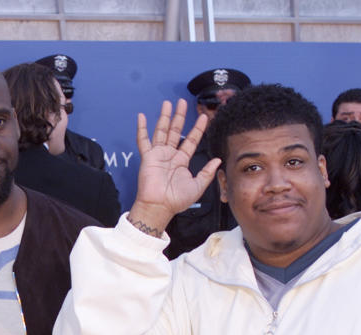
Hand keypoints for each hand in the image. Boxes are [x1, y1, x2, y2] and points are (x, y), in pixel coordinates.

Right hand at [128, 99, 221, 233]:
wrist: (160, 206)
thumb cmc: (176, 200)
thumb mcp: (197, 186)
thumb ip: (207, 172)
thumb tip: (217, 160)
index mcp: (181, 161)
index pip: (191, 141)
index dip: (198, 129)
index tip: (203, 117)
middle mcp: (170, 156)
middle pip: (176, 131)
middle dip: (179, 116)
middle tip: (182, 102)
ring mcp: (158, 155)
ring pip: (162, 131)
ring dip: (164, 117)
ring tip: (168, 103)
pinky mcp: (148, 157)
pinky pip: (143, 140)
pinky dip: (142, 129)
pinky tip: (142, 117)